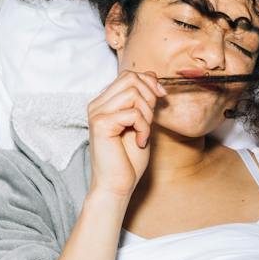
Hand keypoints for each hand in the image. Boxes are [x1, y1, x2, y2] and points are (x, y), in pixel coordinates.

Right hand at [85, 70, 164, 201]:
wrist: (117, 185)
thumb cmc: (129, 158)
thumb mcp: (142, 121)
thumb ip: (144, 99)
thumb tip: (152, 75)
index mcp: (105, 102)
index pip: (128, 75)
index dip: (149, 82)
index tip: (161, 97)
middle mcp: (97, 104)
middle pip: (130, 78)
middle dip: (149, 96)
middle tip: (150, 120)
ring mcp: (97, 113)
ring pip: (133, 93)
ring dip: (147, 114)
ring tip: (143, 132)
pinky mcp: (101, 124)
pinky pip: (133, 113)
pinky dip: (144, 128)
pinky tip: (140, 142)